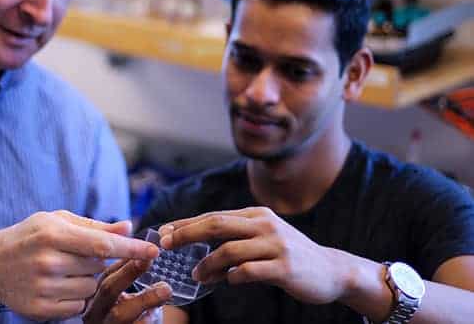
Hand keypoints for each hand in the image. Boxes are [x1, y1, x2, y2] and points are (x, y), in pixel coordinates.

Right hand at [0, 210, 158, 321]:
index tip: (154, 250)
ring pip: (91, 289)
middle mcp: (48, 260)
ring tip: (64, 270)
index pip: (102, 243)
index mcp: (54, 233)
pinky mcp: (39, 309)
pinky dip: (75, 298)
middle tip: (75, 255)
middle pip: (98, 267)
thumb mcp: (58, 221)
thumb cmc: (31, 236)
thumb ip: (95, 226)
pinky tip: (58, 286)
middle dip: (96, 261)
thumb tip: (129, 227)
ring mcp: (42, 287)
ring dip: (86, 281)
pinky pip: (77, 307)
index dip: (131, 247)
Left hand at [159, 207, 349, 304]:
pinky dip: (233, 277)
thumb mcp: (262, 239)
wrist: (331, 271)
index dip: (187, 223)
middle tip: (167, 245)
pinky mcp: (284, 266)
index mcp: (256, 215)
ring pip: (229, 250)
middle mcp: (264, 225)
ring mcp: (276, 245)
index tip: (164, 231)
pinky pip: (248, 271)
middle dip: (187, 234)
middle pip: (216, 224)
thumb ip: (234, 240)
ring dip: (208, 264)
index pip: (213, 215)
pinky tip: (229, 281)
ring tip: (197, 276)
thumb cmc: (288, 256)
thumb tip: (197, 252)